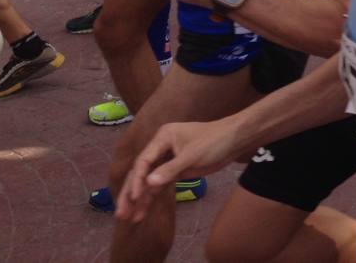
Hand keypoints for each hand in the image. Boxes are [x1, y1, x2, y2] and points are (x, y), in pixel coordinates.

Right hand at [116, 118, 244, 222]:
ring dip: (139, 199)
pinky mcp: (175, 170)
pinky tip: (142, 212)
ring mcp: (167, 160)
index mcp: (163, 137)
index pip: (144, 160)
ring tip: (128, 218)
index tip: (135, 197)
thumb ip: (171, 169)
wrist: (235, 140)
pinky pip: (159, 185)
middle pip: (141, 172)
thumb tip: (148, 184)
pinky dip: (152, 198)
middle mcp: (161, 148)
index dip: (138, 179)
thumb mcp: (192, 155)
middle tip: (120, 213)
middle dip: (131, 193)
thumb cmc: (214, 141)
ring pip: (148, 181)